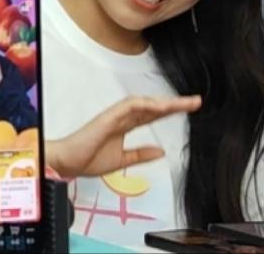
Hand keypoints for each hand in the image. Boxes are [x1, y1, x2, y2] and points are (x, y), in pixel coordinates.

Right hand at [46, 95, 201, 179]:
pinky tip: (160, 106)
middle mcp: (121, 118)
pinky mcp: (108, 117)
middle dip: (174, 104)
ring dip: (164, 102)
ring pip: (144, 103)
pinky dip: (146, 104)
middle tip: (195, 101)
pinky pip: (130, 106)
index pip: (152, 116)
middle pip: (152, 107)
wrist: (68, 162)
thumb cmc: (87, 159)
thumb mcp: (122, 160)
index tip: (189, 110)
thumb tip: (161, 151)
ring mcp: (115, 115)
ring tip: (183, 103)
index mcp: (124, 126)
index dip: (170, 112)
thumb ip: (141, 154)